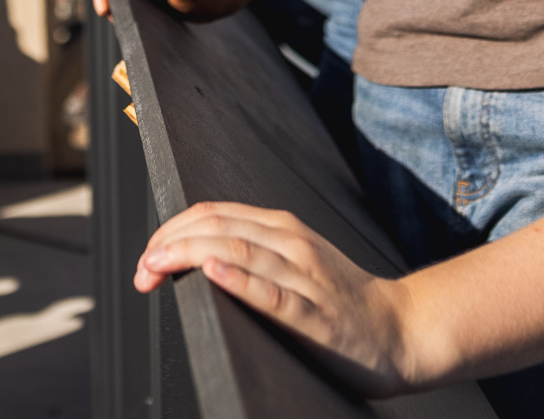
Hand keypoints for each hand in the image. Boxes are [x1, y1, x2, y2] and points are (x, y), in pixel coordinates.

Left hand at [136, 202, 419, 396]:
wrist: (401, 330)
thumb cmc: (341, 301)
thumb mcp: (296, 261)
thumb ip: (253, 251)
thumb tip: (193, 253)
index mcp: (283, 229)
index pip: (214, 213)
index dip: (172, 229)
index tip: (147, 255)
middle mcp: (292, 244)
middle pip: (218, 227)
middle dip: (170, 244)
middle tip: (142, 269)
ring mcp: (304, 278)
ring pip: (239, 251)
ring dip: (190, 254)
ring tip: (157, 263)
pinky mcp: (314, 316)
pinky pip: (272, 294)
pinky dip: (239, 280)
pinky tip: (213, 273)